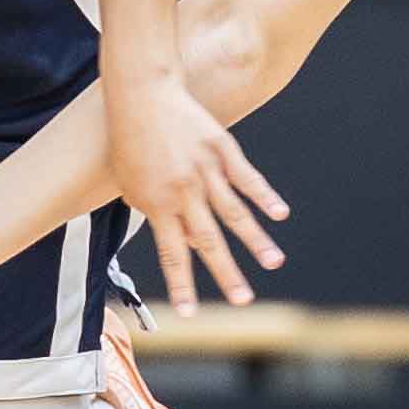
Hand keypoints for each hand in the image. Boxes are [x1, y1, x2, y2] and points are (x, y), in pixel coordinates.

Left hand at [106, 73, 289, 315]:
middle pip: (208, 241)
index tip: (191, 313)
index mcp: (157, 204)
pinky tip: (280, 215)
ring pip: (234, 213)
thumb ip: (153, 211)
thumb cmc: (128, 141)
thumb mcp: (130, 182)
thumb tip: (182, 238)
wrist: (141, 95)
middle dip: (226, 274)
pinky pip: (247, 178)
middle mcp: (183, 192)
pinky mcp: (222, 149)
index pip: (172, 254)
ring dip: (255, 241)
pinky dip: (264, 197)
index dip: (182, 285)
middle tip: (243, 301)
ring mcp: (205, 171)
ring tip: (273, 264)